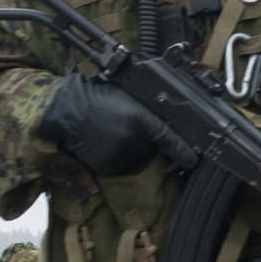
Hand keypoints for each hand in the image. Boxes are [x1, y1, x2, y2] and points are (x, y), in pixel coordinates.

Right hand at [38, 75, 174, 175]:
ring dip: (134, 150)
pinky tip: (108, 142)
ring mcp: (119, 154)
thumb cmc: (97, 96)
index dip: (183, 151)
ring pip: (137, 158)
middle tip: (129, 128)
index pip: (168, 138)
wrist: (67, 110)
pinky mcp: (108, 166)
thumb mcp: (127, 95)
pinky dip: (119, 157)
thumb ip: (146, 109)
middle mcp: (132, 139)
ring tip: (115, 133)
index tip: (193, 161)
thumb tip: (166, 119)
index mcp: (138, 118)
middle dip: (148, 143)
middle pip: (152, 149)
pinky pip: (121, 165)